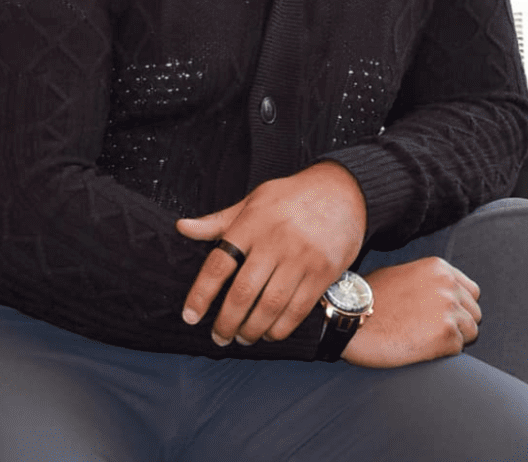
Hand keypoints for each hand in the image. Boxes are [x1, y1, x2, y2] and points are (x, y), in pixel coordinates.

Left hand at [175, 160, 366, 346]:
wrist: (344, 190)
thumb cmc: (294, 197)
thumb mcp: (254, 200)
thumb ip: (219, 221)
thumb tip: (182, 227)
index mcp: (253, 223)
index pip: (218, 264)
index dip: (201, 295)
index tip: (191, 317)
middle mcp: (276, 240)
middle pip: (243, 293)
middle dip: (227, 323)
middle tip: (219, 337)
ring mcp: (303, 257)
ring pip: (270, 306)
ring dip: (252, 330)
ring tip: (244, 338)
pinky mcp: (324, 270)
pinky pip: (299, 308)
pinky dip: (281, 327)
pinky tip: (271, 332)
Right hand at [340, 256, 481, 367]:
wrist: (348, 319)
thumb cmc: (366, 300)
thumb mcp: (401, 275)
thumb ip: (428, 282)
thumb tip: (441, 295)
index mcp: (440, 268)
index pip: (471, 292)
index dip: (459, 308)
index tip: (443, 318)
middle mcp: (449, 285)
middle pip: (474, 313)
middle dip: (459, 325)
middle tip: (432, 334)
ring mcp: (450, 309)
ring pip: (471, 332)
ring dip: (453, 341)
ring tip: (424, 342)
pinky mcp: (446, 334)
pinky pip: (457, 350)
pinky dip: (442, 354)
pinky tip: (419, 350)